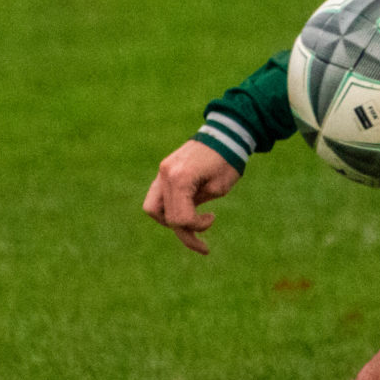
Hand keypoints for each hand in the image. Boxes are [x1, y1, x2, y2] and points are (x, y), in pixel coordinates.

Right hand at [143, 140, 239, 254]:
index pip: (179, 217)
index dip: (197, 226)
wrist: (225, 134)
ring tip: (188, 228)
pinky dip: (168, 208)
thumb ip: (196, 208)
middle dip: (185, 232)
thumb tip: (182, 222)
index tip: (212, 217)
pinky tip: (184, 212)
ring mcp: (163, 172)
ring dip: (170, 221)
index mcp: (180, 179)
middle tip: (203, 244)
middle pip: (166, 217)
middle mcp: (166, 175)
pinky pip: (157, 196)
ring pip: (152, 208)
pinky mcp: (164, 170)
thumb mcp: (218, 189)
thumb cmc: (227, 161)